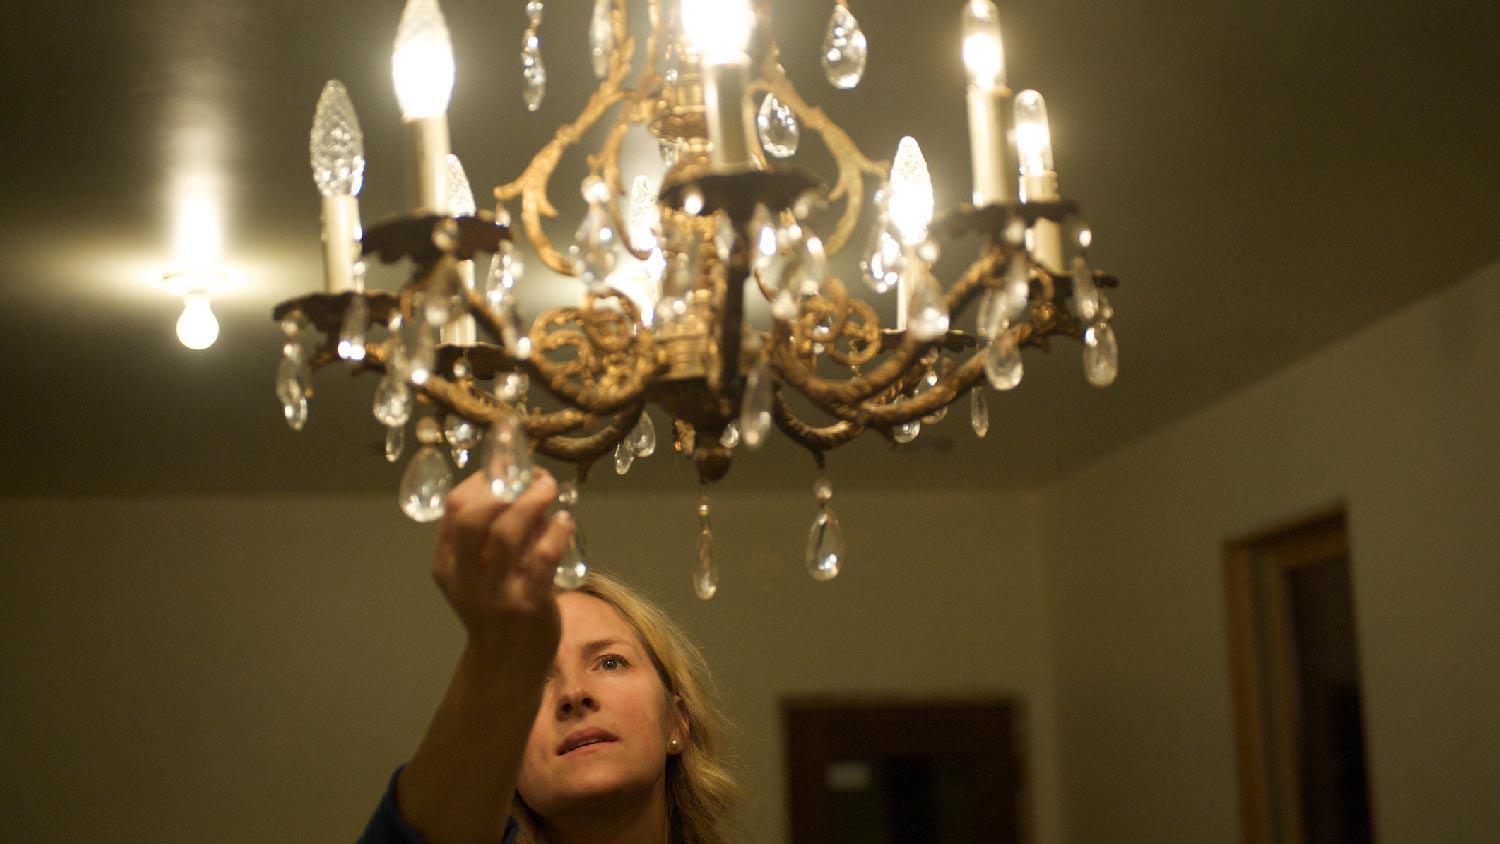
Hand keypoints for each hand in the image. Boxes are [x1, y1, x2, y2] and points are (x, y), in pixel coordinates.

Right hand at [431, 468, 572, 674]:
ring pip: (507, 534)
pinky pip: (543, 557)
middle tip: (535, 476)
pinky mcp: (529, 605)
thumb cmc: (496, 608)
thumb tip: (528, 482)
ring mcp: (496, 592)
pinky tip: (565, 521)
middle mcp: (466, 577)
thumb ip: (495, 534)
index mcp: (447, 563)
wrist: (506, 665)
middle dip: (505, 486)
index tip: (511, 465)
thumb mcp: (478, 573)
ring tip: (551, 490)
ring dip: (533, 502)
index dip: (484, 478)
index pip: (455, 508)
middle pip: (473, 517)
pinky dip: (557, 531)